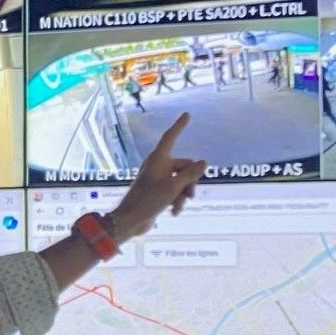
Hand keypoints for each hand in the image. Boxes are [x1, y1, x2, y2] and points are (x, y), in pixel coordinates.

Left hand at [107, 113, 205, 244]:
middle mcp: (158, 166)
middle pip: (184, 166)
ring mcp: (158, 178)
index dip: (179, 126)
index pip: (171, 137)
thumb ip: (191, 174)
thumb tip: (204, 162)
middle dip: (190, 181)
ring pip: (181, 181)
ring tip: (178, 206)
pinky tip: (174, 212)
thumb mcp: (174, 187)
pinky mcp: (158, 191)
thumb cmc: (149, 200)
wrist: (131, 219)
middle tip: (190, 195)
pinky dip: (177, 200)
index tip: (187, 114)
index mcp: (158, 159)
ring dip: (184, 194)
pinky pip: (175, 191)